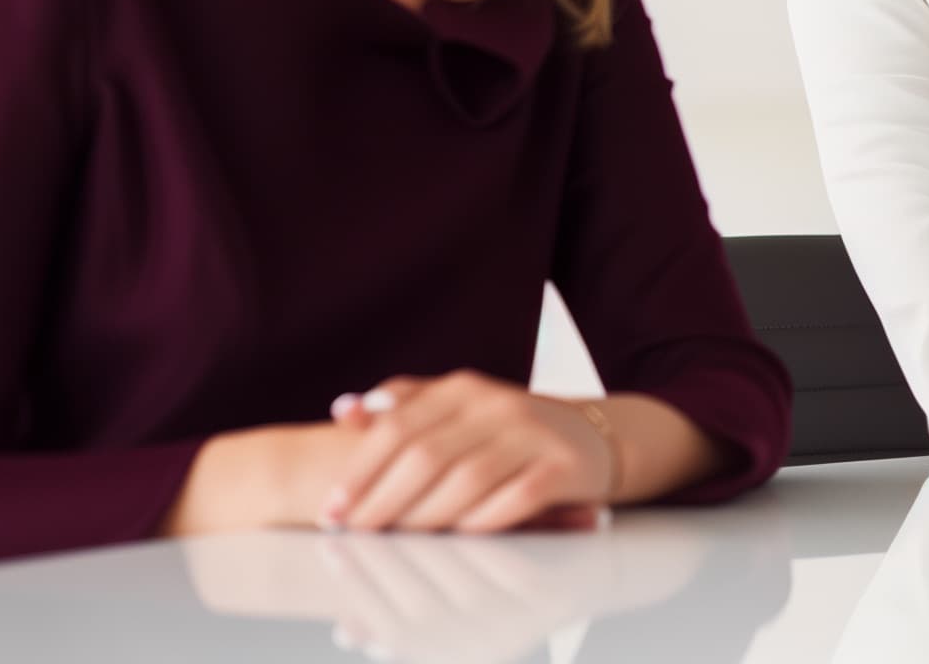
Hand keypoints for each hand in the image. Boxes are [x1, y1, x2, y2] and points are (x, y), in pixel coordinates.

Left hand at [323, 371, 618, 532]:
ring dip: (426, 516)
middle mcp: (497, 403)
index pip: (396, 427)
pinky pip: (517, 497)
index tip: (331, 509)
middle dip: (382, 500)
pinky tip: (461, 536)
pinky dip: (485, 519)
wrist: (597, 436)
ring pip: (466, 478)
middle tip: (356, 533)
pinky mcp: (564, 464)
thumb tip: (344, 410)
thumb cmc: (512, 430)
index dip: (358, 471)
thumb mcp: (459, 407)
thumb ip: (405, 405)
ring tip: (400, 541)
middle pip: (426, 454)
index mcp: (463, 388)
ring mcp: (533, 433)